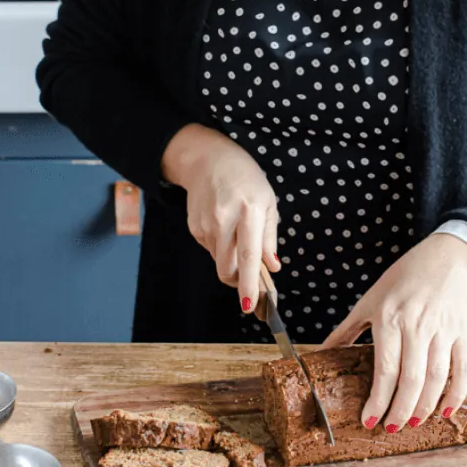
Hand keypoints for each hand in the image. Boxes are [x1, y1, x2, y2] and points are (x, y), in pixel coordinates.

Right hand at [160, 123, 279, 315]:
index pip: (248, 255)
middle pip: (227, 268)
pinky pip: (211, 249)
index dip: (248, 283)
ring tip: (239, 236)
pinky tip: (225, 228)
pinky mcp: (194, 227)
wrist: (209, 161)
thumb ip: (270, 237)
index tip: (249, 305)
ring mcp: (206, 225)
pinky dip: (221, 247)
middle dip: (239, 282)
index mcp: (250, 211)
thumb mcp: (268, 203)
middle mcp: (225, 219)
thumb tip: (272, 266)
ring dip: (232, 261)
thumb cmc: (247, 181)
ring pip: (220, 261)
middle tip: (252, 281)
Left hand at [319, 232, 466, 432]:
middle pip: (412, 379)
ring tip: (414, 421)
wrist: (446, 259)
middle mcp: (418, 325)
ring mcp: (443, 329)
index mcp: (390, 319)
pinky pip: (462, 368)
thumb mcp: (370, 300)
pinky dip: (457, 393)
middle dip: (401, 410)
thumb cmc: (403, 279)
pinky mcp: (463, 332)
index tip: (369, 421)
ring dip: (426, 406)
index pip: (385, 369)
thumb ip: (347, 330)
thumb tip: (318, 355)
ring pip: (437, 377)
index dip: (378, 400)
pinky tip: (446, 410)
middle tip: (392, 428)